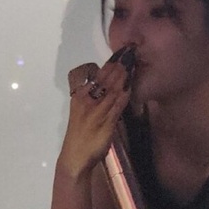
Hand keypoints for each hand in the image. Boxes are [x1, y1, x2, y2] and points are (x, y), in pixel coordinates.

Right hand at [62, 46, 135, 174]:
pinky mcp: (105, 122)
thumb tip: (108, 86)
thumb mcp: (82, 111)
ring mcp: (96, 110)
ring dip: (123, 75)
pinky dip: (125, 93)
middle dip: (119, 64)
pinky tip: (131, 84)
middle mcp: (87, 100)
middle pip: (105, 78)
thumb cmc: (80, 135)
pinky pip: (117, 105)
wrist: (75, 157)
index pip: (96, 75)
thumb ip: (94, 99)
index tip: (120, 53)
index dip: (109, 63)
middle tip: (130, 51)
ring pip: (112, 89)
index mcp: (80, 96)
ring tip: (133, 63)